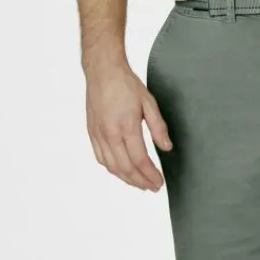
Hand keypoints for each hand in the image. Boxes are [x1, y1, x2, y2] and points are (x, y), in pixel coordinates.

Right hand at [84, 63, 172, 190]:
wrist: (103, 72)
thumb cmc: (126, 84)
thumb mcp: (149, 102)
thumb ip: (158, 127)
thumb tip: (167, 147)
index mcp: (126, 125)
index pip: (140, 159)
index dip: (150, 174)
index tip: (159, 181)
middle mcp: (110, 133)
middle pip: (125, 167)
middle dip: (141, 181)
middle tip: (153, 187)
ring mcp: (98, 134)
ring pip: (111, 166)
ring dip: (127, 179)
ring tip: (140, 184)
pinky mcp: (92, 133)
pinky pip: (101, 158)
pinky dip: (112, 169)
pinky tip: (122, 171)